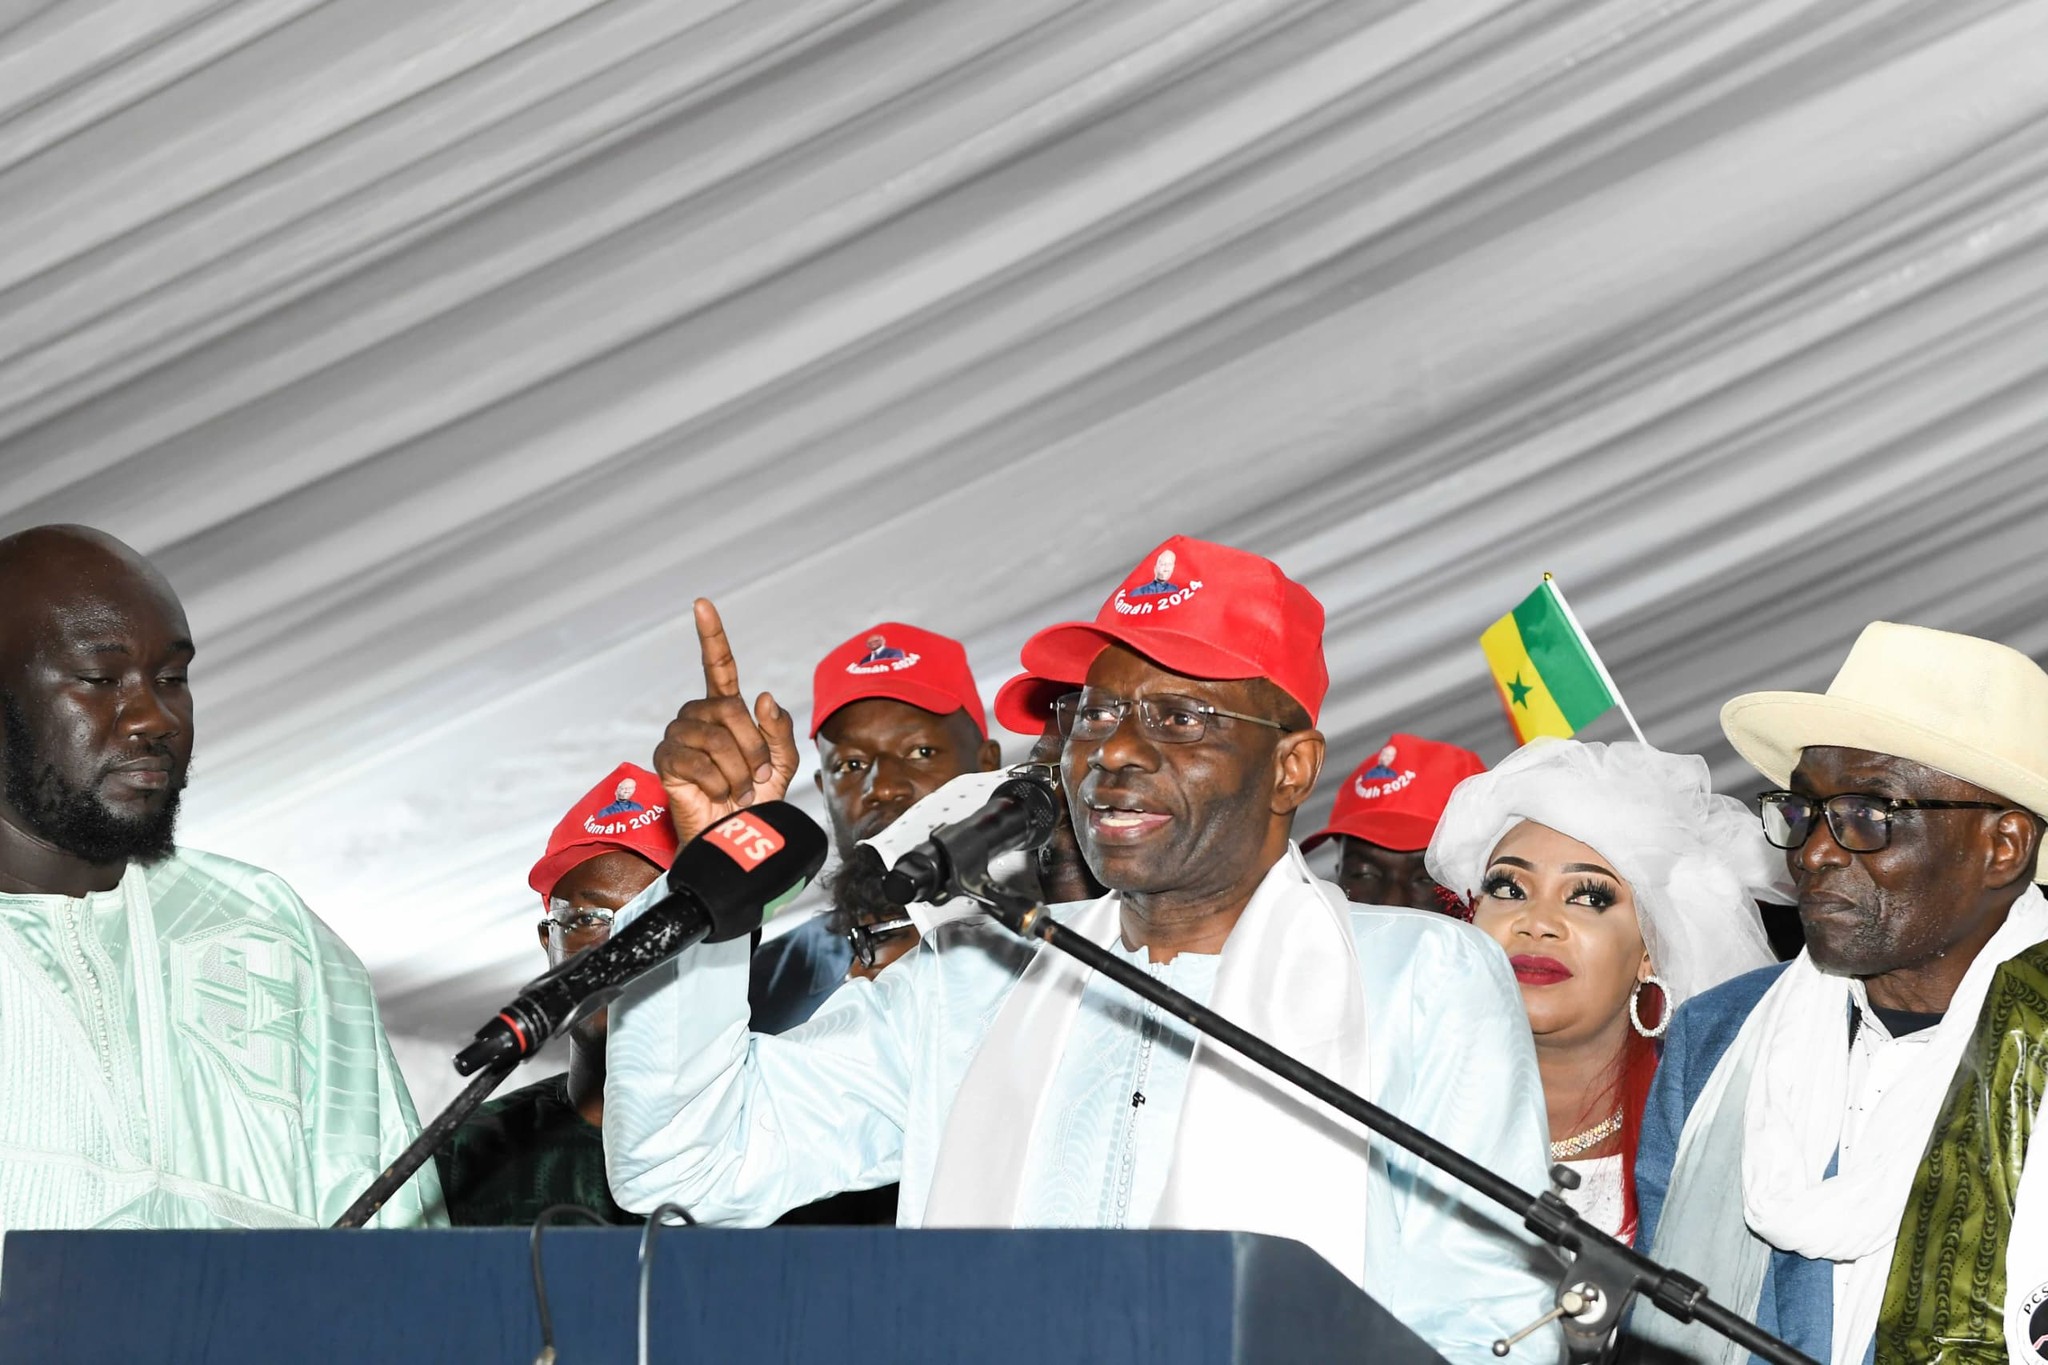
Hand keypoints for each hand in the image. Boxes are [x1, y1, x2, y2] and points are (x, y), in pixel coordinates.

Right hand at [653, 599, 802, 845]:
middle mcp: (698, 716)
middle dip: (753, 748)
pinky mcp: (665, 760)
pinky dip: (717, 784)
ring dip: (737, 770)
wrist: (736, 835)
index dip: (711, 636)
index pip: (718, 667)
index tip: (702, 604)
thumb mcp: (783, 761)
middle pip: (729, 710)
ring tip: (737, 789)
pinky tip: (716, 794)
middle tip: (757, 778)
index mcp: (726, 710)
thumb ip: (778, 729)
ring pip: (715, 738)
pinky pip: (697, 763)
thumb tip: (760, 697)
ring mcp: (678, 737)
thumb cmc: (757, 798)